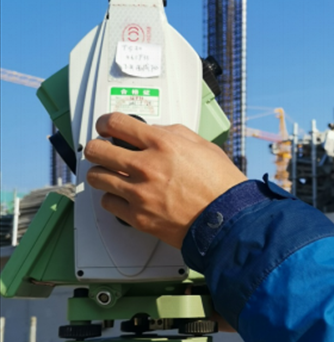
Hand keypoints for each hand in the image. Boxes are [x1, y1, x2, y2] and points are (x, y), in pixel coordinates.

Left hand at [84, 113, 246, 248]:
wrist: (228, 219)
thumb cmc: (221, 185)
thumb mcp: (203, 146)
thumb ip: (173, 134)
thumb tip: (154, 131)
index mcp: (163, 144)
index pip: (116, 123)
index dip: (105, 122)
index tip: (105, 126)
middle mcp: (147, 166)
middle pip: (97, 150)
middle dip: (97, 148)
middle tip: (101, 150)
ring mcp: (139, 193)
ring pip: (97, 178)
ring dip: (102, 174)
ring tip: (110, 175)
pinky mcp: (138, 216)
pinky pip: (108, 204)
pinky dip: (113, 199)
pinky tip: (122, 196)